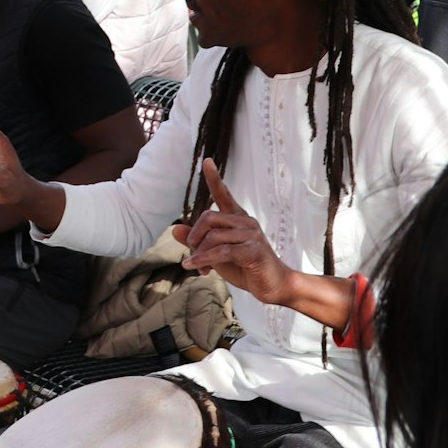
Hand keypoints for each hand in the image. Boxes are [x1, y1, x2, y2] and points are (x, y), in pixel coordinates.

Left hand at [173, 159, 292, 304]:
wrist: (273, 286)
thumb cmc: (245, 267)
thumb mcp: (215, 253)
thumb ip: (197, 241)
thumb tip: (175, 229)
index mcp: (237, 218)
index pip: (224, 194)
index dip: (214, 178)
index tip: (207, 161)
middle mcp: (245, 221)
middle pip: (208, 217)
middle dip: (194, 237)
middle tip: (191, 255)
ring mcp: (251, 234)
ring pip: (213, 236)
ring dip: (199, 254)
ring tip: (198, 267)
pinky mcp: (253, 250)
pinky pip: (221, 251)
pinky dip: (204, 259)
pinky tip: (195, 267)